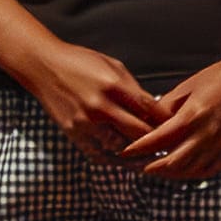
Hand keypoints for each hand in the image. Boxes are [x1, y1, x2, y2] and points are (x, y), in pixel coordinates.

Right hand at [19, 36, 166, 158]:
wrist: (44, 68)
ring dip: (136, 152)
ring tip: (149, 154)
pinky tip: (124, 156)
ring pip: (120, 148)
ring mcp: (85, 123)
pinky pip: (100, 154)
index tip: (175, 125)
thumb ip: (133, 89)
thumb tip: (154, 109)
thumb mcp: (112, 66)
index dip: (165, 119)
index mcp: (113, 85)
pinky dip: (114, 157)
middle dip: (155, 139)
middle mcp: (100, 107)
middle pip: (138, 133)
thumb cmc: (81, 63)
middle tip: (167, 144)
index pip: (148, 108)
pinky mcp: (74, 134)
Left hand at [128, 58, 220, 180]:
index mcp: (193, 115)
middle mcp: (206, 133)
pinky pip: (209, 169)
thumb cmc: (220, 77)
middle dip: (152, 167)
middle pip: (173, 162)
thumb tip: (148, 120)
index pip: (159, 139)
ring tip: (157, 169)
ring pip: (190, 169)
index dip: (140, 147)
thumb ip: (166, 106)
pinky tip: (184, 170)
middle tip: (137, 165)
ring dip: (170, 173)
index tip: (126, 151)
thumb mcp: (187, 87)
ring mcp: (219, 142)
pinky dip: (193, 173)